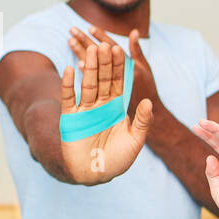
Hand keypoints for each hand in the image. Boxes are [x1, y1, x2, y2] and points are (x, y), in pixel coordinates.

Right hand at [60, 38, 152, 184]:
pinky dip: (68, 85)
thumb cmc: (117, 160)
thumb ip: (142, 121)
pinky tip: (68, 70)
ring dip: (88, 69)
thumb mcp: (135, 140)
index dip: (118, 67)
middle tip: (104, 44)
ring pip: (87, 85)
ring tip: (91, 51)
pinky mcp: (71, 119)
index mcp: (116, 107)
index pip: (117, 82)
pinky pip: (69, 99)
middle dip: (104, 63)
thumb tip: (150, 103)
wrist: (96, 175)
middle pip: (102, 79)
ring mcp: (85, 111)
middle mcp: (100, 105)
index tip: (120, 50)